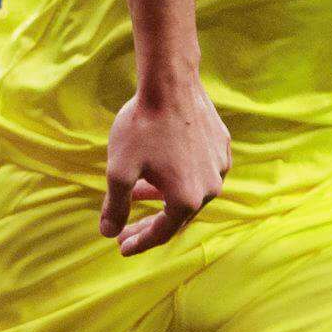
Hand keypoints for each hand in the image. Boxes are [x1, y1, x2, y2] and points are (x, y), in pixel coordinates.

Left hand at [101, 77, 227, 255]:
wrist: (170, 83)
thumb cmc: (142, 127)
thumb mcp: (119, 171)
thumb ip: (115, 206)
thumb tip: (109, 233)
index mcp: (187, 199)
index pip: (162, 232)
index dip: (139, 241)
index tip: (121, 247)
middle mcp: (210, 188)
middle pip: (177, 215)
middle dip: (148, 223)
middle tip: (124, 228)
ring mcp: (219, 167)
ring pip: (189, 192)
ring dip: (162, 197)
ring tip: (138, 192)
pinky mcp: (222, 146)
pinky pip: (199, 171)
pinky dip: (178, 176)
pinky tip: (160, 169)